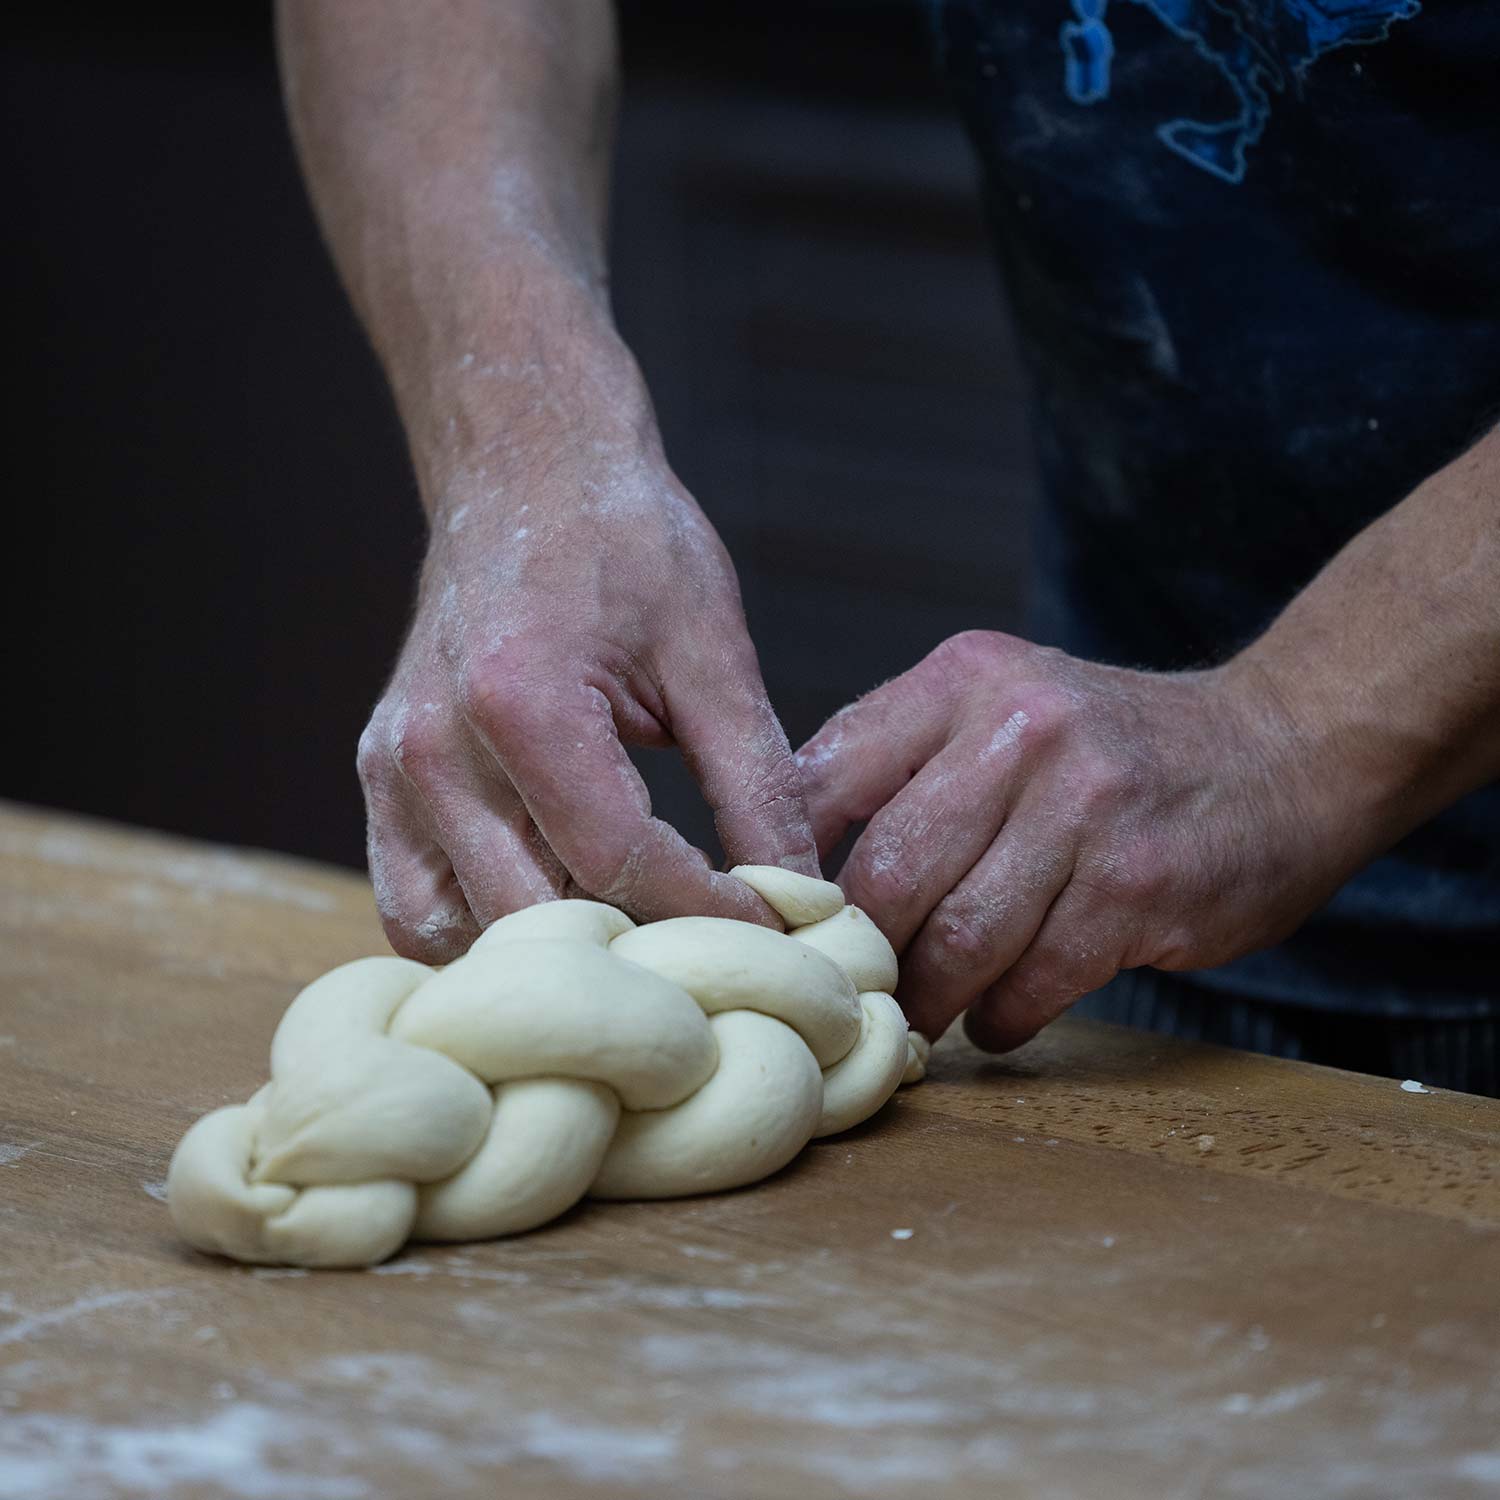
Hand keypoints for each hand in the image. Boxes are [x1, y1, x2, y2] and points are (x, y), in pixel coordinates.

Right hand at [358, 411, 814, 961]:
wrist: (527, 465)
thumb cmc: (622, 538)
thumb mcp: (712, 651)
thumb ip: (755, 780)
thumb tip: (802, 890)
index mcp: (521, 703)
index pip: (621, 862)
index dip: (710, 914)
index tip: (776, 936)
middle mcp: (434, 750)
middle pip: (536, 915)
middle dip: (637, 954)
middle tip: (718, 968)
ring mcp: (393, 771)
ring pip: (458, 937)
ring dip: (548, 963)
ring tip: (637, 949)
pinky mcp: (383, 779)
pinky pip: (415, 905)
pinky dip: (485, 935)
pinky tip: (561, 919)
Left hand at [796, 631, 1361, 1051]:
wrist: (1284, 749)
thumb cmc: (1111, 745)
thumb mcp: (1002, 702)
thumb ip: (900, 759)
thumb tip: (784, 858)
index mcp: (963, 680)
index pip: (824, 776)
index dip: (783, 868)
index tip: (775, 926)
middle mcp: (1022, 731)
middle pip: (889, 874)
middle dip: (863, 952)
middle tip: (853, 989)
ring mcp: (1086, 810)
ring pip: (957, 940)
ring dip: (927, 999)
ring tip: (920, 1016)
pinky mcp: (1139, 889)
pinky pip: (1032, 981)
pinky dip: (999, 1016)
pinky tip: (996, 1017)